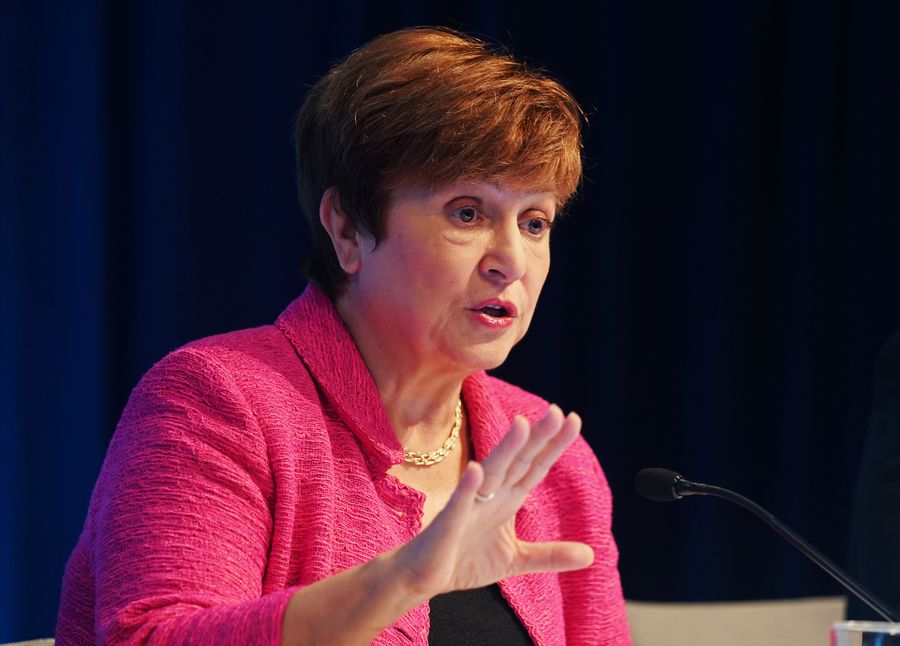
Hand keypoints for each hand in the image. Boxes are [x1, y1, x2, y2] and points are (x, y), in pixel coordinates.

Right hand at [393, 404, 592, 600]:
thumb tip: (591, 555)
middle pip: (519, 461)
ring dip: (505, 450)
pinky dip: (467, 488)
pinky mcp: (448, 523)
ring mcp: (468, 506)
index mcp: (507, 499)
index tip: (575, 419)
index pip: (536, 467)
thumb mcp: (515, 560)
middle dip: (538, 438)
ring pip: (491, 472)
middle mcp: (490, 495)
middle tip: (558, 412)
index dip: (554, 445)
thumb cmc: (463, 560)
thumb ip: (550, 555)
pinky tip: (476, 471)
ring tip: (522, 425)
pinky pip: (459, 504)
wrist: (421, 577)